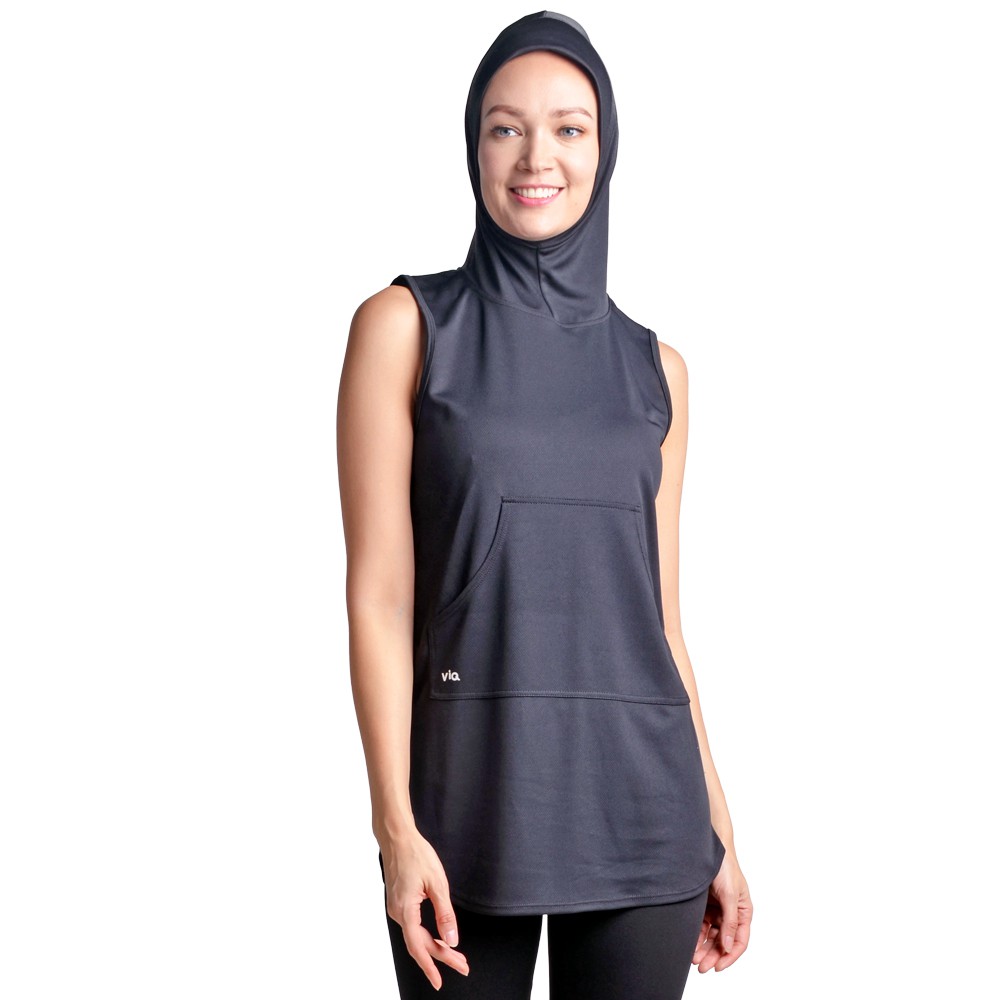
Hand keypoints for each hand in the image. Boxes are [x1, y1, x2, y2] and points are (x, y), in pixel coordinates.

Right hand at [381, 831, 469, 989]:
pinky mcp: (398, 903)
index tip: (439, 982)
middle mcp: (397, 912)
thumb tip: (451, 939)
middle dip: (441, 956)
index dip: (430, 966)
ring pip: (416, 936)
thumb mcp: (437, 883)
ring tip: (455, 956)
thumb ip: (445, 913)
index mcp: (405, 910)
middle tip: (462, 965)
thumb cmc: (416, 854)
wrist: (397, 837)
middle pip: (419, 943)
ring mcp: (396, 908)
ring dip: (434, 947)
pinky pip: (412, 926)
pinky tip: (437, 939)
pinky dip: (425, 936)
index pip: (418, 946)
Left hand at [692, 852, 751, 972]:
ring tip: (693, 959)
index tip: (718, 967)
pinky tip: (689, 944)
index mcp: (743, 911)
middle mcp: (731, 913)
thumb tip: (727, 946)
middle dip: (713, 956)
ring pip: (711, 936)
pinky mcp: (704, 905)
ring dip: (703, 948)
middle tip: (701, 967)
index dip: (729, 956)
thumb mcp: (730, 895)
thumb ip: (730, 921)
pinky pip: (701, 926)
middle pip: (723, 941)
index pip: (739, 940)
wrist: (705, 847)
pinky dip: (696, 936)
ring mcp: (717, 909)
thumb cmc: (724, 867)